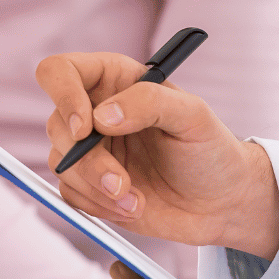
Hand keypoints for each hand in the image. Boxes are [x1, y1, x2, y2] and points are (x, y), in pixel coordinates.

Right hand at [36, 51, 278, 256]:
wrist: (222, 203)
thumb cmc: (211, 150)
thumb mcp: (193, 116)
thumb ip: (149, 103)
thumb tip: (102, 116)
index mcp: (117, 80)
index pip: (61, 72)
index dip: (63, 95)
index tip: (86, 128)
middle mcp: (97, 111)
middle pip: (57, 125)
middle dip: (88, 161)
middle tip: (122, 182)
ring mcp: (92, 150)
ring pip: (62, 164)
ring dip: (96, 188)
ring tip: (136, 199)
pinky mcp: (91, 185)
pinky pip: (70, 194)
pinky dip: (97, 206)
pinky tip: (133, 206)